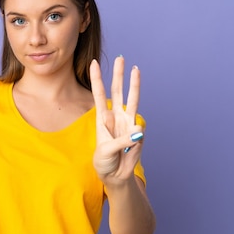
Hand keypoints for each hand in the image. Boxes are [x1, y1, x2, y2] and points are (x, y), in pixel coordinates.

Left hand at [90, 56, 143, 183]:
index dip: (97, 79)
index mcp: (102, 118)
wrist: (114, 175)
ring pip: (132, 99)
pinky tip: (127, 151)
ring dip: (134, 84)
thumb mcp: (105, 151)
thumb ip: (121, 141)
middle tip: (121, 58)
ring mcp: (127, 123)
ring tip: (136, 68)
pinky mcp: (137, 133)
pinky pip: (138, 131)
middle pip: (117, 91)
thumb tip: (139, 133)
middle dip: (118, 74)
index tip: (94, 63)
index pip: (98, 94)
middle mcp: (115, 116)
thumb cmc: (104, 161)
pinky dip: (134, 140)